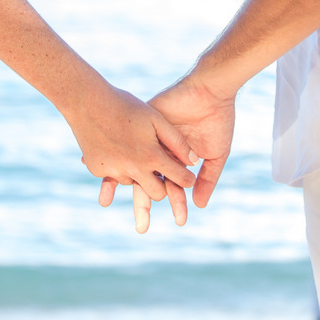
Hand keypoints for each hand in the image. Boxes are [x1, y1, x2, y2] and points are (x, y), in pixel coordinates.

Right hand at [69, 84, 195, 230]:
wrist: (87, 101)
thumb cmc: (126, 106)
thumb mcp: (156, 119)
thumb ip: (177, 142)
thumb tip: (193, 161)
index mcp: (151, 156)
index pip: (179, 179)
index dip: (187, 180)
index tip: (188, 178)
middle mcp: (132, 169)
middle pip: (156, 193)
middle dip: (163, 186)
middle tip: (164, 174)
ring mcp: (113, 171)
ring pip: (134, 183)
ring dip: (139, 174)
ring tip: (136, 152)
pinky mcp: (97, 170)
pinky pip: (114, 175)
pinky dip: (119, 167)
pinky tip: (116, 147)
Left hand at [99, 74, 234, 232]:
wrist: (210, 90)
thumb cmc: (217, 120)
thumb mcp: (215, 154)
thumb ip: (207, 179)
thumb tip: (198, 205)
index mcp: (177, 160)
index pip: (172, 186)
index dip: (177, 204)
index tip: (181, 223)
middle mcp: (159, 152)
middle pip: (148, 182)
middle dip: (145, 204)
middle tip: (142, 229)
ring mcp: (149, 139)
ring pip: (132, 164)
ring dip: (121, 183)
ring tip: (107, 202)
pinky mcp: (141, 125)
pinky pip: (123, 143)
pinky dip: (113, 156)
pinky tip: (102, 170)